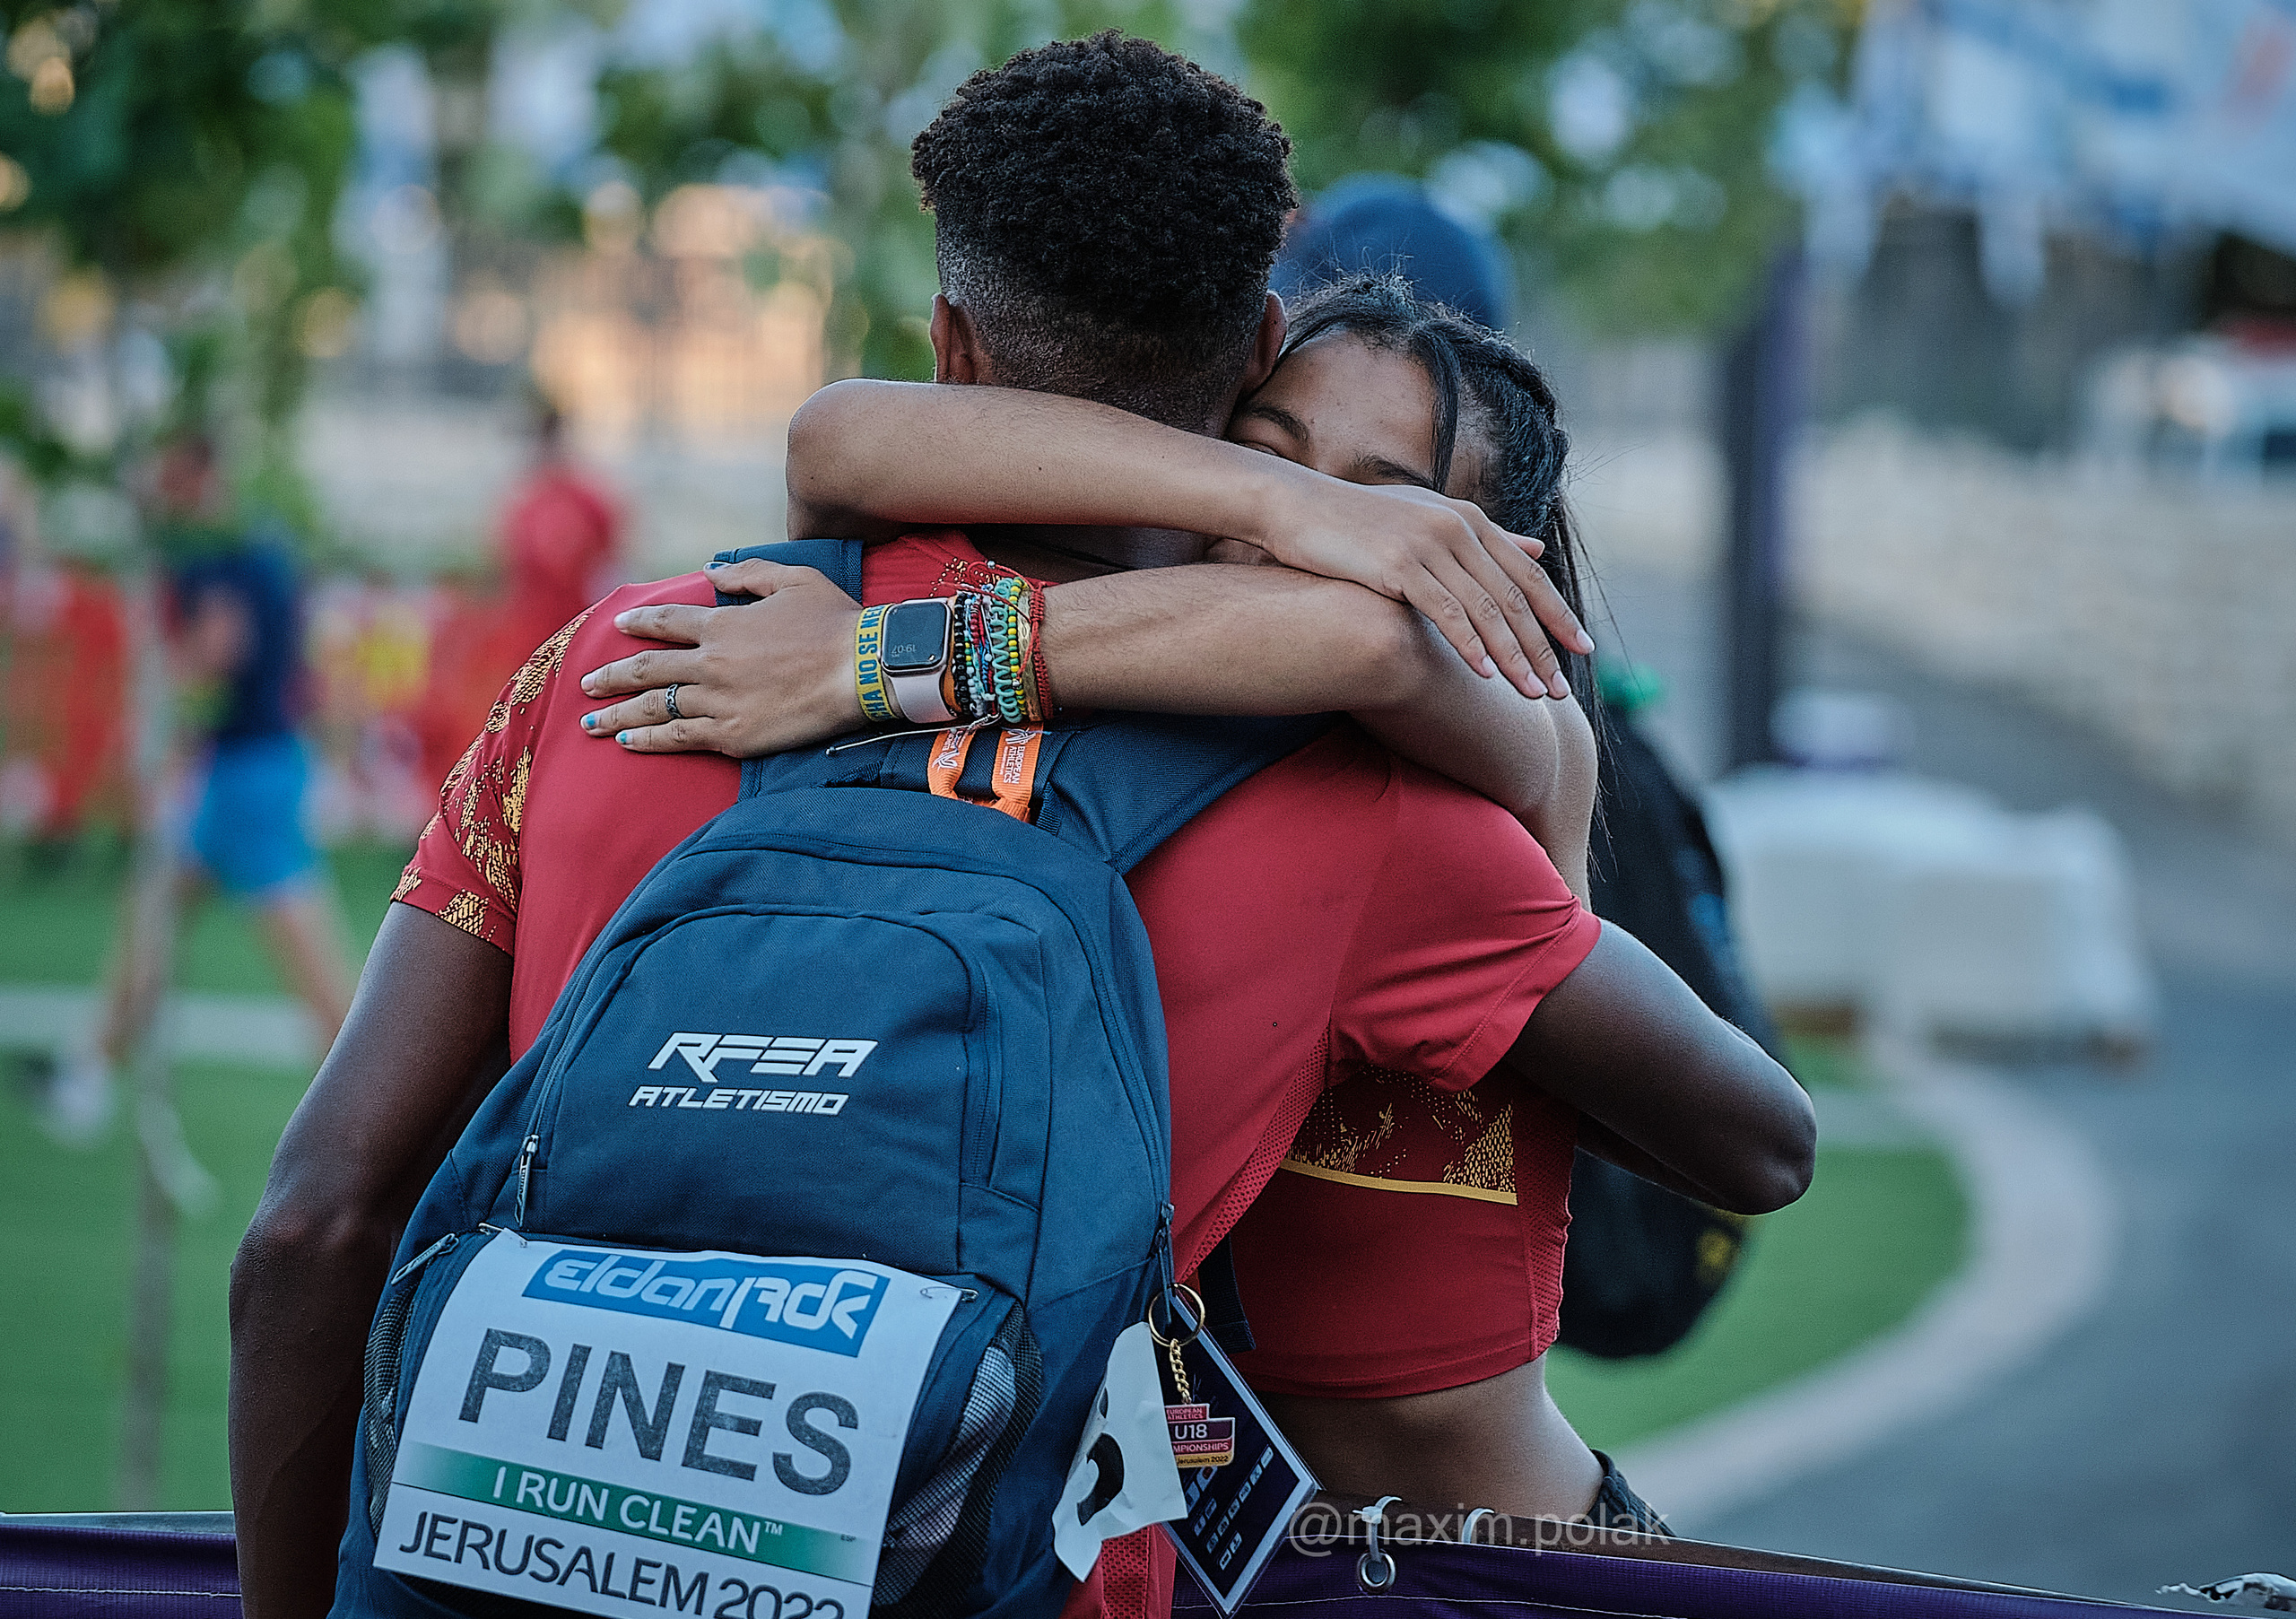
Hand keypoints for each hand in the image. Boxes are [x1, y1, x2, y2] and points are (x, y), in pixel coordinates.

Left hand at [577, 560, 863, 755]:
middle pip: (645, 670)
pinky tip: (628, 742)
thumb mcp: (793, 579)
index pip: (667, 623)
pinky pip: (680, 738)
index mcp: (723, 624)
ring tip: (590, 721)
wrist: (863, 670)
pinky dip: (650, 740)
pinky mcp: (734, 735)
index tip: (618, 625)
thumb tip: (710, 571)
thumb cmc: (835, 621)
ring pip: (654, 708)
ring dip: (617, 715)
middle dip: (609, 676)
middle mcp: (711, 663)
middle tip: (586, 684)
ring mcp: (719, 702)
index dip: (639, 622)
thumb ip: (747, 573)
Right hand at [1253, 477, 1592, 699]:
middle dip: (1543, 647)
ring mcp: (1429, 544)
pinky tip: (1485, 675)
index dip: (1559, 615)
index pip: (1528, 575)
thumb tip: (1537, 551)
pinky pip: (1445, 612)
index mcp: (1469, 520)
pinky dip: (1469, 645)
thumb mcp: (1428, 522)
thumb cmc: (1357, 522)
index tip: (1584, 650)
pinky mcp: (1399, 563)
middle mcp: (1458, 528)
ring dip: (1513, 657)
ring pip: (1486, 610)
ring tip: (1532, 695)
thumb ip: (1485, 539)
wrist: (1296, 507)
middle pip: (1514, 597)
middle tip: (1562, 690)